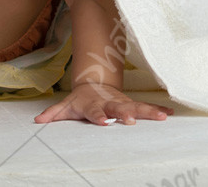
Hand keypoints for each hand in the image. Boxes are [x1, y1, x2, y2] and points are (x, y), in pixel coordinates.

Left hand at [34, 83, 173, 125]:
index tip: (104, 122)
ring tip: (162, 117)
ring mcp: (122, 102)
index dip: (98, 117)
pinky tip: (170, 114)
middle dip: (125, 113)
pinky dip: (158, 109)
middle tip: (131, 120)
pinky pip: (147, 106)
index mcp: (93, 105)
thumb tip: (37, 121)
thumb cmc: (79, 100)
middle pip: (118, 109)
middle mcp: (109, 103)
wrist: (93, 84)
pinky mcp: (132, 103)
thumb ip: (53, 114)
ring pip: (137, 106)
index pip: (95, 112)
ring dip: (148, 111)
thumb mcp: (65, 106)